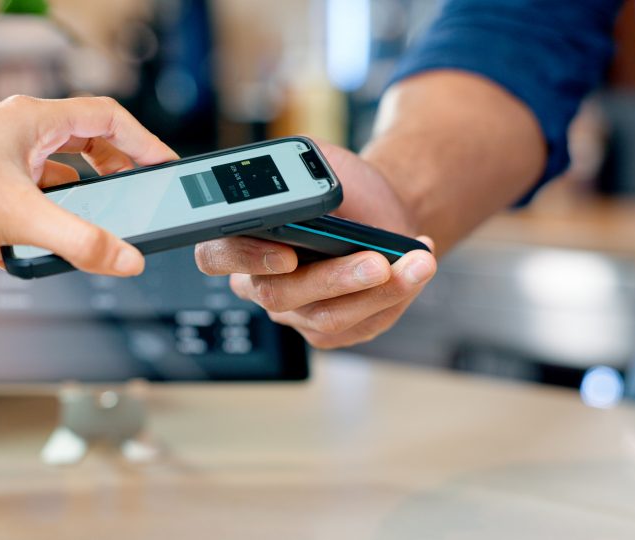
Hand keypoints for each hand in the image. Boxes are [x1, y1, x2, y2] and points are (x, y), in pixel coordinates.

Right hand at [194, 142, 436, 347]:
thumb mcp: (323, 159)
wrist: (383, 211)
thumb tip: (305, 176)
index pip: (216, 255)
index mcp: (241, 238)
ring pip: (325, 317)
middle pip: (279, 295)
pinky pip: (359, 326)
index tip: (288, 253)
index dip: (245, 258)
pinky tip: (418, 269)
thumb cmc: (346, 188)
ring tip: (415, 264)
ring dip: (377, 292)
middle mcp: (259, 281)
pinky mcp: (331, 329)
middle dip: (332, 279)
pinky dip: (396, 297)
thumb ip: (303, 163)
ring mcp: (294, 311)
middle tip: (376, 261)